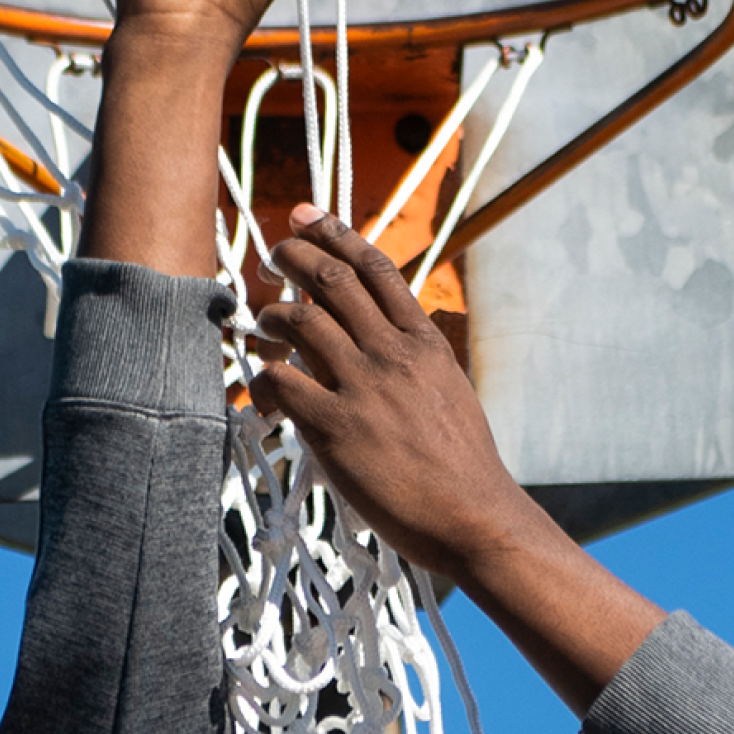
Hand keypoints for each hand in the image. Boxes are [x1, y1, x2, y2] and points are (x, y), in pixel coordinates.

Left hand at [249, 212, 529, 582]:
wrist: (473, 516)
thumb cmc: (462, 465)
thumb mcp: (448, 390)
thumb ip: (411, 359)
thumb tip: (376, 338)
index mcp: (423, 342)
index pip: (375, 268)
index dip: (335, 234)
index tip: (306, 216)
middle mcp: (393, 354)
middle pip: (331, 280)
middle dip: (292, 257)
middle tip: (272, 256)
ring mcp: (363, 388)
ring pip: (300, 322)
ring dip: (270, 315)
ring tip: (260, 322)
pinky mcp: (335, 428)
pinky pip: (282, 383)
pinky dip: (263, 380)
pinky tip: (264, 394)